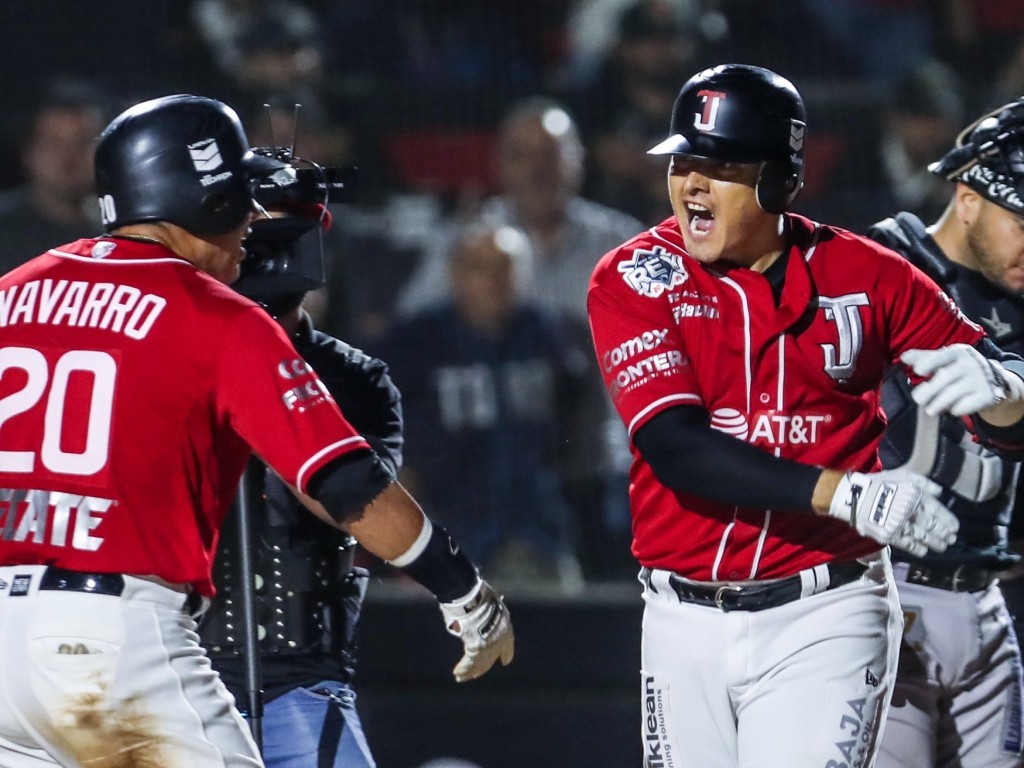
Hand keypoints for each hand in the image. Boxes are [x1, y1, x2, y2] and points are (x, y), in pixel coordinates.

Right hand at [439, 579, 513, 682]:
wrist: (473, 598)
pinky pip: (470, 663)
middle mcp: (500, 638)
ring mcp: (490, 644)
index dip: (506, 652)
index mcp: (505, 625)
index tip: (505, 661)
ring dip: (470, 672)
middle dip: (483, 666)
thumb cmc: (477, 596)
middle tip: (476, 674)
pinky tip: (458, 674)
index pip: (508, 642)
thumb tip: (476, 610)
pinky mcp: (478, 649)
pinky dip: (463, 669)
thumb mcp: (487, 602)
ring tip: (461, 677)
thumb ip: (484, 611)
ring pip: (480, 663)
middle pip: (492, 656)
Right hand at [828, 469, 958, 556]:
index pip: (937, 510)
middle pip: (932, 525)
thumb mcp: (902, 475)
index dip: (948, 520)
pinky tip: (924, 551)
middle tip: (951, 540)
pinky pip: (907, 544)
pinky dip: (917, 548)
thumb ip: (923, 482)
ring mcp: (901, 524)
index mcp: (915, 495)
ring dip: (934, 543)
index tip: (955, 528)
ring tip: (942, 547)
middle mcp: (911, 511)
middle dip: (944, 534)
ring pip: (923, 536)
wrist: (855, 496)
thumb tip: (940, 493)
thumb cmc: (878, 483)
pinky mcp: (890, 535)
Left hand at [902, 345, 1023, 415]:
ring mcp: (981, 379)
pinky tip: (952, 409)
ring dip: (938, 404)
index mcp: (958, 352)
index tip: (918, 371)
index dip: (929, 362)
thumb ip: (924, 358)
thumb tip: (903, 357)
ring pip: (953, 393)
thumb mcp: (945, 360)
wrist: (993, 380)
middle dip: (928, 391)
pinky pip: (966, 405)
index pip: (942, 355)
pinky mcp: (988, 395)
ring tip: (930, 410)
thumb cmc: (959, 369)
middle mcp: (971, 363)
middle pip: (944, 377)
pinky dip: (955, 409)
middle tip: (918, 400)